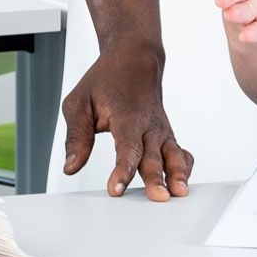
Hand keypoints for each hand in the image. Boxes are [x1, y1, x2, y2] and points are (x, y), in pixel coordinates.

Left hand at [60, 45, 192, 200]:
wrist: (133, 59)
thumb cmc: (105, 81)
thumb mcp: (79, 103)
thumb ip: (77, 137)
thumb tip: (71, 167)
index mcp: (126, 116)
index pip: (126, 147)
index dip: (122, 170)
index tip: (116, 189)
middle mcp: (149, 124)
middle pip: (154, 156)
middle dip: (156, 178)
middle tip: (158, 198)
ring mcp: (162, 130)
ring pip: (174, 155)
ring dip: (178, 175)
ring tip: (179, 193)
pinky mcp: (168, 136)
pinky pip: (182, 154)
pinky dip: (185, 168)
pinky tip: (181, 184)